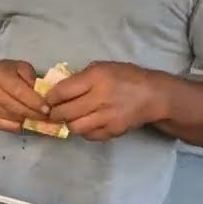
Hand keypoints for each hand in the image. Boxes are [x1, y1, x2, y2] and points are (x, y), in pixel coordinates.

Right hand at [0, 60, 47, 132]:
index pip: (19, 92)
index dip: (35, 102)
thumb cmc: (5, 72)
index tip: (48, 109)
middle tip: (50, 117)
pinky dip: (21, 126)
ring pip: (14, 119)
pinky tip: (29, 123)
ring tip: (43, 120)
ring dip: (30, 121)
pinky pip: (8, 127)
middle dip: (35, 114)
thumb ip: (32, 78)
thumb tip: (43, 95)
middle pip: (17, 108)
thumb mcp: (20, 67)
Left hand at [45, 61, 162, 140]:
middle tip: (54, 112)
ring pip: (74, 127)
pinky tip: (88, 123)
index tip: (48, 100)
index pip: (61, 92)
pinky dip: (84, 131)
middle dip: (54, 113)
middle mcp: (100, 98)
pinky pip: (89, 135)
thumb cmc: (126, 77)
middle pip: (64, 112)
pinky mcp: (113, 131)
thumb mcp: (102, 68)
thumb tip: (57, 89)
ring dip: (69, 123)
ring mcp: (107, 117)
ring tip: (72, 118)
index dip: (50, 98)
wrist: (154, 95)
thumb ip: (80, 78)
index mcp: (96, 78)